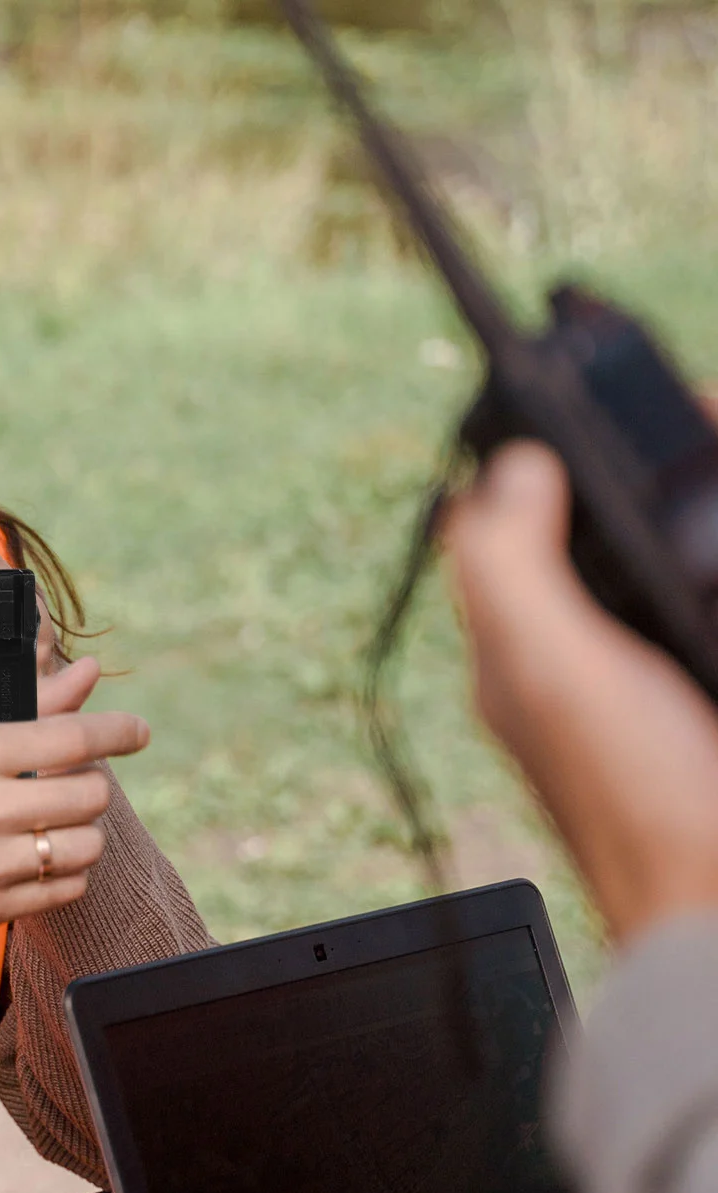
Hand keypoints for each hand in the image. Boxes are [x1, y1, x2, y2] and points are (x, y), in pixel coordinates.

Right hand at [0, 656, 146, 973]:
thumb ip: (20, 705)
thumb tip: (87, 673)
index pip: (68, 738)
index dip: (116, 731)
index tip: (137, 731)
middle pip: (88, 793)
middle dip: (89, 787)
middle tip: (65, 786)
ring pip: (86, 844)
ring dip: (82, 833)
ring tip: (49, 825)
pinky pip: (68, 887)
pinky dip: (65, 871)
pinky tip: (34, 858)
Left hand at [441, 440, 717, 942]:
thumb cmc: (634, 797)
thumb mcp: (553, 674)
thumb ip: (513, 575)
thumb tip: (503, 470)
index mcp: (527, 644)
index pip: (513, 527)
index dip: (542, 458)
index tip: (589, 390)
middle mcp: (588, 651)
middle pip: (607, 529)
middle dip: (650, 471)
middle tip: (687, 415)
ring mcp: (654, 666)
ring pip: (661, 561)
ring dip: (690, 511)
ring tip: (708, 450)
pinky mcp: (697, 677)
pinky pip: (699, 600)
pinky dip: (707, 560)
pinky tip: (714, 539)